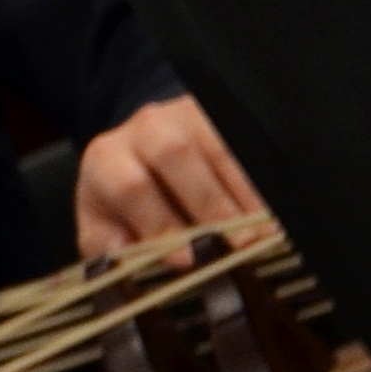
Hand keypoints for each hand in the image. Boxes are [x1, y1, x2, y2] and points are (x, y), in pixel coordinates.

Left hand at [74, 96, 264, 253]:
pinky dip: (255, 182)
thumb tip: (127, 255)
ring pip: (219, 149)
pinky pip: (241, 146)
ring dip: (244, 194)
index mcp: (106, 157)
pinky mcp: (217, 114)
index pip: (131, 187)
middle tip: (237, 244)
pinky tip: (266, 210)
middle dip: (210, 206)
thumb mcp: (105, 224)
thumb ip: (109, 243)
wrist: (142, 154)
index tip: (187, 258)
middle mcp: (145, 127)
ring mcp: (185, 115)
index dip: (160, 224)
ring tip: (261, 232)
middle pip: (175, 155)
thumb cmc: (122, 200)